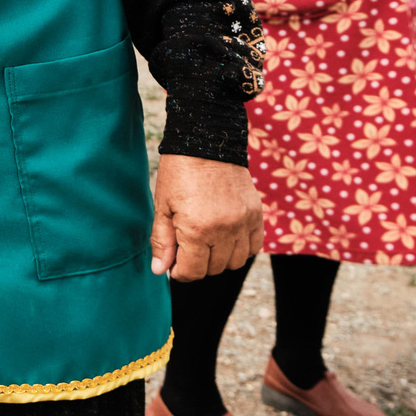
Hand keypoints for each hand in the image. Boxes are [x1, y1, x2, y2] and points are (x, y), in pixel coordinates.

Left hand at [149, 154, 261, 280]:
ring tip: (207, 244)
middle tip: (188, 249)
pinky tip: (227, 238)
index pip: (193, 271)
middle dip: (198, 265)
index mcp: (197, 229)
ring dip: (220, 259)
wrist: (207, 142)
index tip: (175, 265)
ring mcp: (243, 222)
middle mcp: (224, 229)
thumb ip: (162, 241)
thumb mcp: (163, 206)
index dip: (180, 273)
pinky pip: (254, 246)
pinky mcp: (256, 213)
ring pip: (237, 262)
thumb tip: (159, 270)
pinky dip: (241, 248)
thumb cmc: (179, 172)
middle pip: (214, 269)